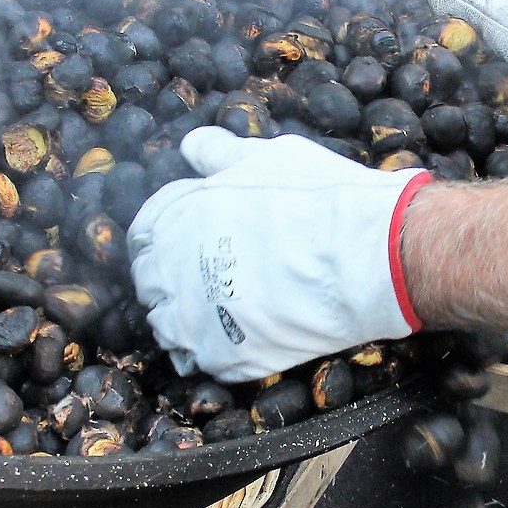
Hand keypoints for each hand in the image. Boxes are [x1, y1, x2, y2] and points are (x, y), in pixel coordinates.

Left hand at [126, 127, 429, 381]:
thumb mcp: (264, 155)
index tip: (190, 242)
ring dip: (188, 320)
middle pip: (151, 282)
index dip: (166, 237)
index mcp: (174, 217)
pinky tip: (241, 337)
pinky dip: (214, 353)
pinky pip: (200, 362)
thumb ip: (218, 153)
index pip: (144, 234)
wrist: (363, 254)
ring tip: (227, 311)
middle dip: (174, 278)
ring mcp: (194, 318)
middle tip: (215, 277)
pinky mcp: (224, 356)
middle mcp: (172, 269)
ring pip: (169, 327)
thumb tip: (190, 145)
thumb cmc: (318, 197)